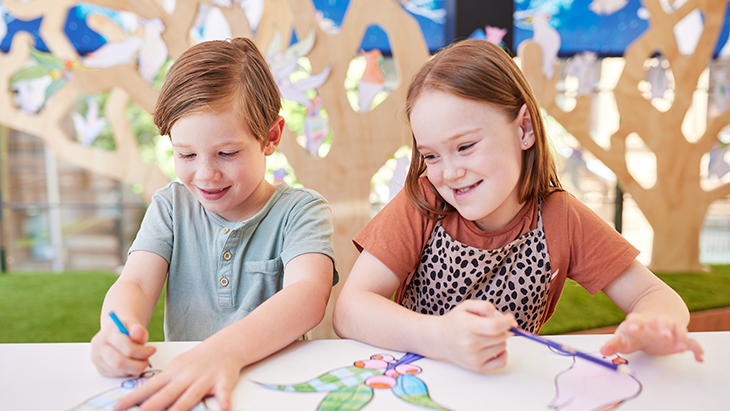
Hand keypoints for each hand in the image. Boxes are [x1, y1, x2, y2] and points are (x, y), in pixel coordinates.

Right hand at [91, 322, 155, 376]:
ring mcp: (97, 359)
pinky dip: (128, 372)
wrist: (118, 332)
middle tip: (147, 361)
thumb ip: (139, 331)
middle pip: (119, 363)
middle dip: (137, 365)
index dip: (142, 352)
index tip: (152, 350)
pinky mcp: (100, 368)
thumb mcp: (135, 326)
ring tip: (141, 361)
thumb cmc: (128, 330)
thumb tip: (139, 331)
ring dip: (133, 369)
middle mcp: (99, 346)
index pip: (126, 347)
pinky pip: (116, 375)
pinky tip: (132, 364)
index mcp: (108, 333)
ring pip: (118, 371)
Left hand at [113, 337, 240, 410]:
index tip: (117, 407)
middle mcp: (186, 376)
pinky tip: (224, 409)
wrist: (226, 345)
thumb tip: (143, 397)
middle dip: (152, 406)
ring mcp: (205, 378)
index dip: (133, 398)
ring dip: (181, 406)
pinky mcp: (223, 381)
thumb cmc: (199, 359)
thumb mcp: (178, 367)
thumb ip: (164, 383)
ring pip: (191, 395)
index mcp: (173, 373)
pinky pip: (224, 392)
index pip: (149, 387)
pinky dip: (224, 400)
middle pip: (167, 394)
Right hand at [433, 300, 517, 372]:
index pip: (495, 326)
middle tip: (492, 325)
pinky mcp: (477, 367)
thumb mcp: (467, 306)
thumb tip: (502, 317)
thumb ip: (486, 307)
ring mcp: (474, 357)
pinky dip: (502, 353)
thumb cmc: (455, 322)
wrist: (439, 339)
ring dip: (499, 340)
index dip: (507, 321)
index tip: (509, 319)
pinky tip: (492, 347)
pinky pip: (502, 362)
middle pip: (501, 336)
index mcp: (467, 326)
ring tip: (486, 336)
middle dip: (502, 329)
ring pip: (502, 346)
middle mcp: (470, 343)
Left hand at [600, 313, 703, 361]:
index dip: (633, 324)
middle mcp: (656, 323)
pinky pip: (691, 341)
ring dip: (680, 337)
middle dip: (663, 328)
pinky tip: (699, 357)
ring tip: (680, 347)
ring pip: (678, 329)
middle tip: (663, 335)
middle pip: (661, 322)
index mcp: (639, 321)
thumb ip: (614, 344)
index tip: (631, 328)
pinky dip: (696, 348)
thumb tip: (603, 351)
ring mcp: (670, 329)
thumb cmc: (636, 329)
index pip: (635, 320)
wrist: (655, 315)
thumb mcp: (623, 336)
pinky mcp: (680, 337)